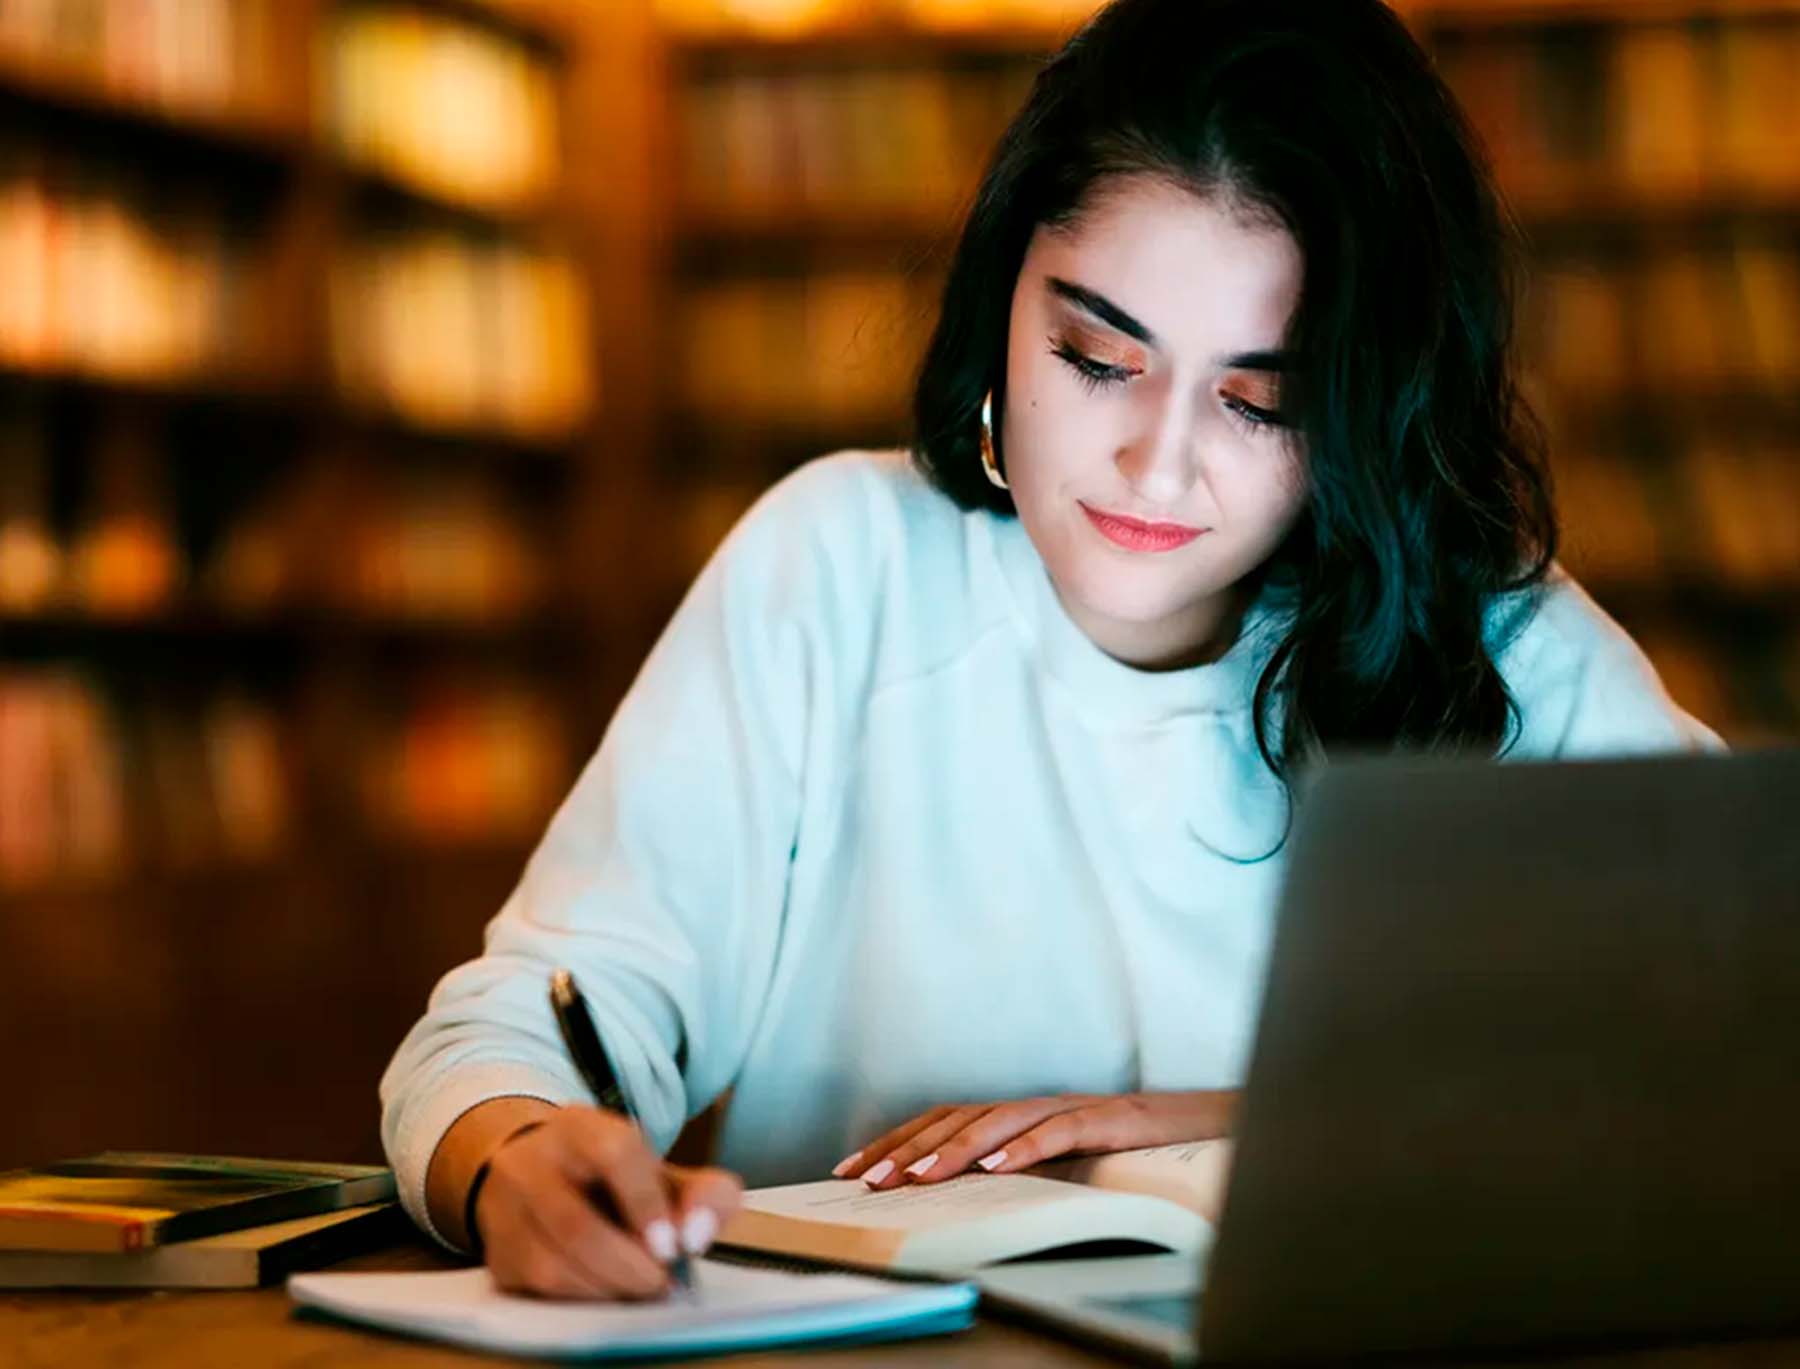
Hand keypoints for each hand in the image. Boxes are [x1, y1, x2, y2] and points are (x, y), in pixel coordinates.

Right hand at [473, 1104, 742, 1299]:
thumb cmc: (613, 1180)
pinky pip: (538, 1290)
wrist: (537, 1174)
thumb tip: (697, 1235)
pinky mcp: (497, 1253)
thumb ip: (704, 1195)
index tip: (673, 1246)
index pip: (614, 1152)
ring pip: (553, 1265)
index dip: (645, 1203)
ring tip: (639, 1286)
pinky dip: (583, 1298)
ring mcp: (506, 1209)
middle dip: (630, 1266)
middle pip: (577, 1224)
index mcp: (581, 1128)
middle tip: (662, 1281)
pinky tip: (606, 1289)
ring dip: (608, 1288)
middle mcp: (532, 1161)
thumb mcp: (663, 1173)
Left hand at [832, 1090, 1236, 1188]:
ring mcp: (1070, 1107)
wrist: (1209, 1125)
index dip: (896, 1139)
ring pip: (999, 1122)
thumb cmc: (1130, 1149)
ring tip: (914, 1176)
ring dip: (952, 1149)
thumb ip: (1014, 1167)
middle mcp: (1036, 1104)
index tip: (852, 1168)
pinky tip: (994, 1167)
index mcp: (1019, 1114)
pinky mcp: (1107, 1119)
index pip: (943, 1120)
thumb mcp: (1062, 1163)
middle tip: (868, 1179)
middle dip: (907, 1148)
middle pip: (958, 1118)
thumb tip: (955, 1192)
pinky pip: (1060, 1131)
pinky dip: (1025, 1148)